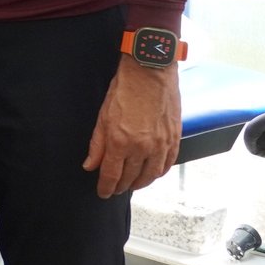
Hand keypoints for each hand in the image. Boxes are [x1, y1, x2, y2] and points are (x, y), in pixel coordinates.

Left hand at [83, 60, 180, 198]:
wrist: (150, 72)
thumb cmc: (125, 90)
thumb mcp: (103, 117)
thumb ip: (97, 145)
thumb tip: (90, 165)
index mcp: (120, 142)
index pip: (111, 175)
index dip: (106, 187)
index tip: (103, 192)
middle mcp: (142, 148)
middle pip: (130, 178)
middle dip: (121, 187)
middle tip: (115, 188)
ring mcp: (160, 144)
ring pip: (150, 175)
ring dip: (140, 183)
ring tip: (132, 184)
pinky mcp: (174, 138)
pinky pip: (167, 164)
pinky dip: (159, 172)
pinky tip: (152, 173)